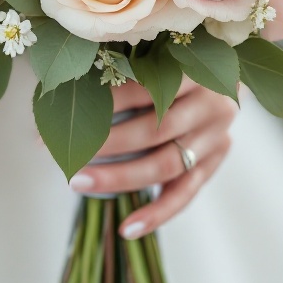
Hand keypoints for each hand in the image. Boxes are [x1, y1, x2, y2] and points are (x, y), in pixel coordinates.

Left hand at [67, 78, 236, 239]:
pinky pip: (184, 194)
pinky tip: (127, 229)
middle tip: (64, 152)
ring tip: (78, 182)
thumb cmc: (171, 61)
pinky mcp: (214, 162)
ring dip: (119, 178)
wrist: (221, 78)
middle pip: (153, 131)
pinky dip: (156, 213)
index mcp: (194, 71)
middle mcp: (211, 106)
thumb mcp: (154, 53)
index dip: (102, 101)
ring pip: (165, 165)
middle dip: (105, 144)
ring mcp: (216, 137)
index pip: (143, 88)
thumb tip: (62, 82)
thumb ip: (120, 63)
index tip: (61, 110)